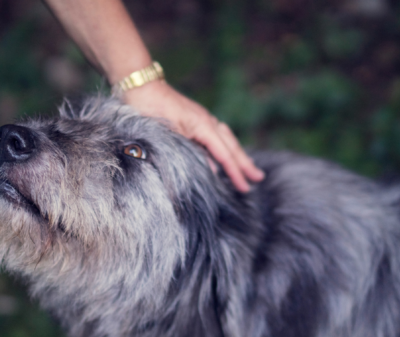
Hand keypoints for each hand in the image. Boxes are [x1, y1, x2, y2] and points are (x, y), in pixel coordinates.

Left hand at [122, 80, 264, 191]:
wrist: (141, 86)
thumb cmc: (151, 109)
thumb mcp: (169, 135)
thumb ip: (190, 152)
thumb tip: (212, 170)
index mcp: (203, 126)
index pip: (224, 154)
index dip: (235, 173)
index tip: (245, 188)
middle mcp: (207, 121)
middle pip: (231, 146)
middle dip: (245, 163)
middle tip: (259, 178)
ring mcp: (202, 118)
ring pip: (226, 139)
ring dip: (237, 154)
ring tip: (248, 167)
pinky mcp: (194, 119)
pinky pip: (216, 135)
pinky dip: (224, 146)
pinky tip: (224, 152)